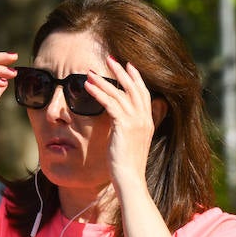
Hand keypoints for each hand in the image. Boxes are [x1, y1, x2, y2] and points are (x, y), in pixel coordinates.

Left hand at [88, 55, 157, 189]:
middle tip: (110, 58)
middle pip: (134, 87)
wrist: (130, 179)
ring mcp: (136, 121)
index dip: (136, 78)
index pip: (144, 94)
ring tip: (90, 72)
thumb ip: (128, 130)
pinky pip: (110, 103)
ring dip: (103, 80)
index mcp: (148, 122)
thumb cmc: (128, 166)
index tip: (128, 65)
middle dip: (121, 71)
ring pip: (119, 93)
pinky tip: (87, 86)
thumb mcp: (131, 144)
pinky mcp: (124, 125)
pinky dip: (98, 92)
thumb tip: (118, 123)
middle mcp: (144, 118)